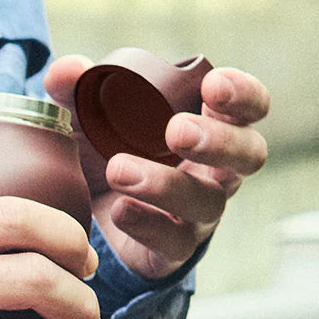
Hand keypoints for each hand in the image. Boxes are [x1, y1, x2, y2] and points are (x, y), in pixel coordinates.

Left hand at [45, 55, 269, 279]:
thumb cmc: (101, 150)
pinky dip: (148, 225)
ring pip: (208, 202)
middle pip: (249, 155)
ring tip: (119, 169)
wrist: (81, 214)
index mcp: (208, 125)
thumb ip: (76, 89)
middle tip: (176, 131)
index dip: (244, 95)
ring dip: (166, 185)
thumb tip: (69, 69)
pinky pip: (175, 242)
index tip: (213, 85)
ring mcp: (198, 213)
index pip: (249, 107)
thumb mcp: (85, 116)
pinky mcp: (173, 249)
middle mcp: (215, 169)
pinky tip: (119, 210)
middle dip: (219, 141)